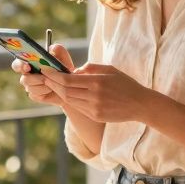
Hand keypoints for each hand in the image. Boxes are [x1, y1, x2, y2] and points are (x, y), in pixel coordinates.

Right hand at [11, 44, 76, 107]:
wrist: (70, 84)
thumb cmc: (63, 67)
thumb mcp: (63, 57)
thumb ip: (58, 50)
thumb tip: (52, 48)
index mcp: (29, 63)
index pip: (17, 64)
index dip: (20, 66)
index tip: (28, 66)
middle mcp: (27, 75)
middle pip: (23, 79)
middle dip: (34, 79)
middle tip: (43, 78)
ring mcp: (30, 86)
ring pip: (30, 88)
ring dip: (43, 85)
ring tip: (54, 83)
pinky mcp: (35, 95)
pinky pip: (36, 95)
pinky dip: (45, 92)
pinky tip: (53, 89)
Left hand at [40, 63, 154, 123]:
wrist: (140, 104)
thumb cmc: (125, 84)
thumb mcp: (110, 69)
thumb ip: (90, 68)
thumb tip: (73, 71)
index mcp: (97, 82)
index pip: (68, 79)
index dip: (54, 75)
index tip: (45, 70)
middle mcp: (94, 96)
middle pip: (65, 90)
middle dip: (52, 83)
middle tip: (44, 77)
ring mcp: (94, 107)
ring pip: (69, 100)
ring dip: (59, 92)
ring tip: (52, 84)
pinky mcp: (95, 115)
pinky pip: (77, 107)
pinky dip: (69, 100)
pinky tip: (66, 94)